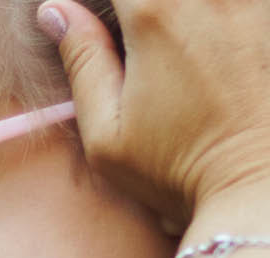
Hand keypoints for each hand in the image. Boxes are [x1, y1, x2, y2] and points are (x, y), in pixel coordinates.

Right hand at [39, 0, 269, 222]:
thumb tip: (55, 10)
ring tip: (167, 39)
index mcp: (155, 17)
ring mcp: (252, 7)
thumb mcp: (107, 133)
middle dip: (136, 6)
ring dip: (178, 10)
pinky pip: (244, 6)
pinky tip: (209, 35)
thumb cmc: (177, 172)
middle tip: (125, 30)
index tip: (89, 14)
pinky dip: (220, 14)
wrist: (259, 190)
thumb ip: (83, 62)